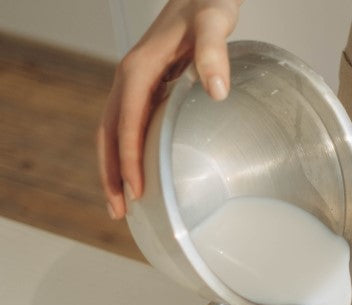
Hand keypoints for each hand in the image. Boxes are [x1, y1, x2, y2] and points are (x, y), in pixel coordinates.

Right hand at [97, 0, 241, 218]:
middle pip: (110, 134)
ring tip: (123, 205)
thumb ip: (215, 52)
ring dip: (115, 168)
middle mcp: (131, 78)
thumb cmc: (208, 4)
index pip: (128, 123)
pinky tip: (141, 173)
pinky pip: (130, 125)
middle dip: (111, 174)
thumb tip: (217, 90)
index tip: (136, 190)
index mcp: (140, 69)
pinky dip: (129, 152)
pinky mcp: (149, 86)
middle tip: (119, 212)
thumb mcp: (215, 22)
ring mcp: (137, 83)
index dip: (130, 159)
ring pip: (115, 132)